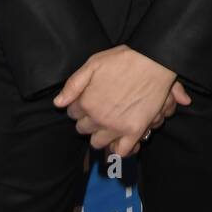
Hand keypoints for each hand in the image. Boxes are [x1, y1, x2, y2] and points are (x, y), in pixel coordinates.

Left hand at [53, 46, 189, 155]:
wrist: (153, 62)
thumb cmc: (123, 59)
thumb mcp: (93, 63)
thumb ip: (73, 84)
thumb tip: (58, 103)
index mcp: (86, 102)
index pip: (72, 113)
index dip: (78, 106)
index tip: (87, 100)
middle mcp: (98, 118)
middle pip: (83, 129)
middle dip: (87, 120)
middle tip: (98, 110)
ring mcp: (116, 127)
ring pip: (98, 143)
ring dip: (100, 135)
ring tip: (107, 124)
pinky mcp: (134, 132)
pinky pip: (120, 151)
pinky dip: (118, 148)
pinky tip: (119, 139)